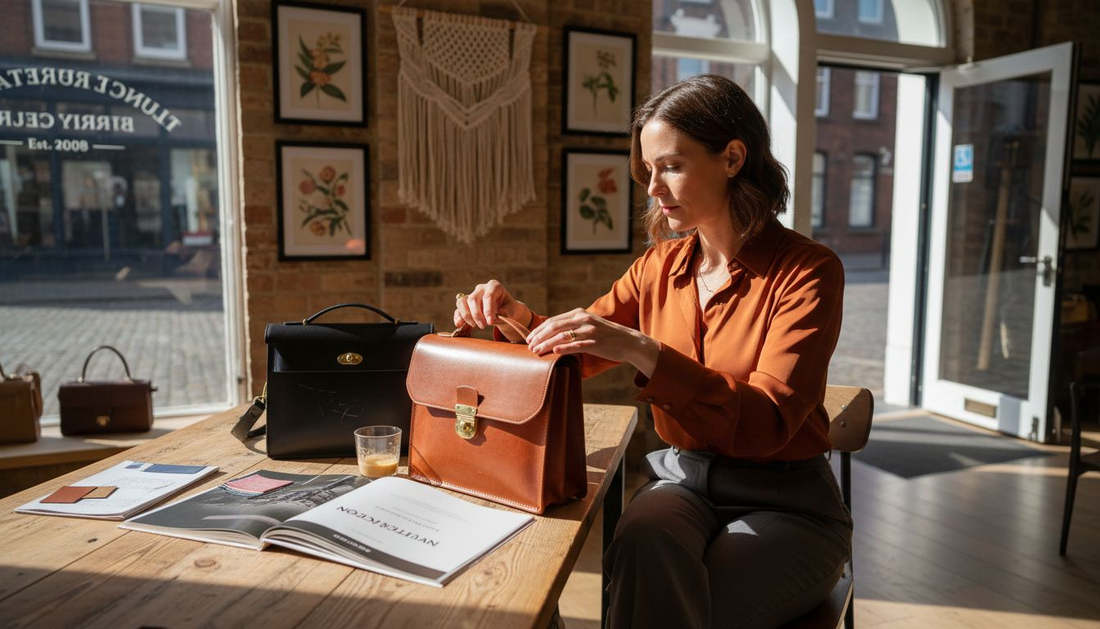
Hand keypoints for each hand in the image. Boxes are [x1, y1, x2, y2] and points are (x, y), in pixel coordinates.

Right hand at [453, 280, 531, 329]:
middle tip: (483, 326)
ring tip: (474, 325)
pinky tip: (459, 324)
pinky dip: (458, 317)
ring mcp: (472, 295)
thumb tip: (496, 316)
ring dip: (466, 315)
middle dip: (477, 314)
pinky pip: (458, 309)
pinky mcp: (466, 304)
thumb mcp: (513, 310)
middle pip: (473, 299)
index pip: (488, 297)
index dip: (488, 310)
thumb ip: (506, 313)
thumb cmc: (510, 308)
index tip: (490, 323)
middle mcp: (481, 288)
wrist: (506, 311)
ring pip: (462, 302)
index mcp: (494, 286)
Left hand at [526, 309, 660, 376]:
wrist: (628, 341)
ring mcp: (589, 330)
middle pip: (554, 327)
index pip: (553, 320)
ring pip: (562, 336)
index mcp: (578, 313)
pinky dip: (564, 348)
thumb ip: (572, 326)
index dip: (539, 330)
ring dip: (546, 344)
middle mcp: (582, 319)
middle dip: (539, 337)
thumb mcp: (588, 325)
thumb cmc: (605, 336)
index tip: (529, 338)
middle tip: (529, 346)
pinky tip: (554, 352)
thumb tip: (552, 334)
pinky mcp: (595, 341)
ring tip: (536, 351)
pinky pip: (576, 345)